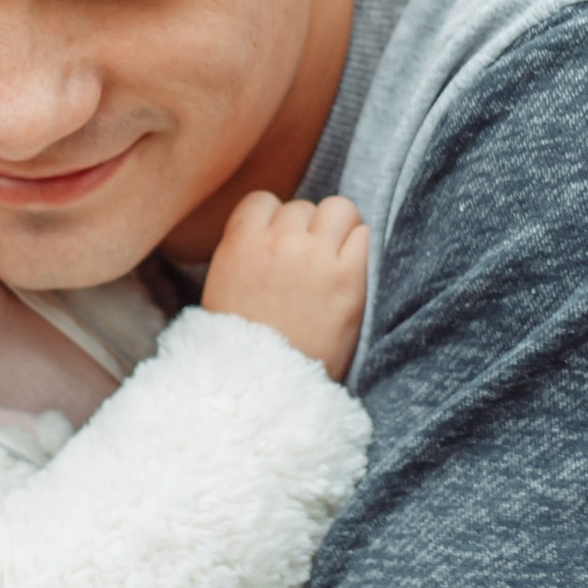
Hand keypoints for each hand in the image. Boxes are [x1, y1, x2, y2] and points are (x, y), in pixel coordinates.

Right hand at [201, 190, 369, 380]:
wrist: (264, 386)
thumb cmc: (242, 345)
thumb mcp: (224, 287)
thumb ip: (246, 251)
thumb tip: (274, 228)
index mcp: (239, 243)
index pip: (263, 201)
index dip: (274, 221)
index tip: (279, 244)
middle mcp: (277, 242)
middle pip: (302, 207)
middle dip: (306, 231)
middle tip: (308, 264)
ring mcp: (314, 257)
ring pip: (338, 209)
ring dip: (338, 229)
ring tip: (335, 259)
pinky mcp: (347, 278)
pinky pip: (363, 236)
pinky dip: (359, 248)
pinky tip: (349, 272)